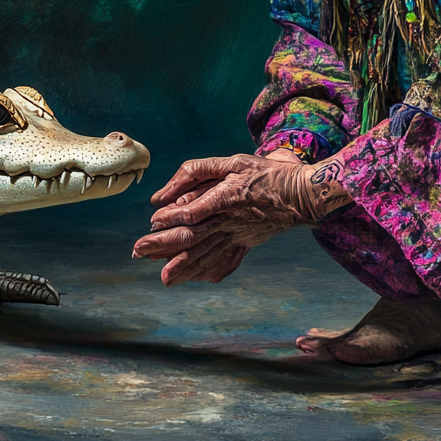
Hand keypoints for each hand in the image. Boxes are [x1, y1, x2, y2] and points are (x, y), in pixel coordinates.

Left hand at [133, 153, 348, 285]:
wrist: (302, 194)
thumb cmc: (266, 172)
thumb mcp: (233, 161)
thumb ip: (198, 171)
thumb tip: (170, 188)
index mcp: (225, 199)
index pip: (192, 213)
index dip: (170, 219)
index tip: (151, 223)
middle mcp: (230, 222)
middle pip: (192, 238)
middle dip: (163, 246)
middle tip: (138, 253)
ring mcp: (240, 236)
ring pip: (207, 254)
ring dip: (184, 267)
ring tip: (165, 279)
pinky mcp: (248, 242)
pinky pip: (229, 260)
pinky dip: (215, 270)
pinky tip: (202, 280)